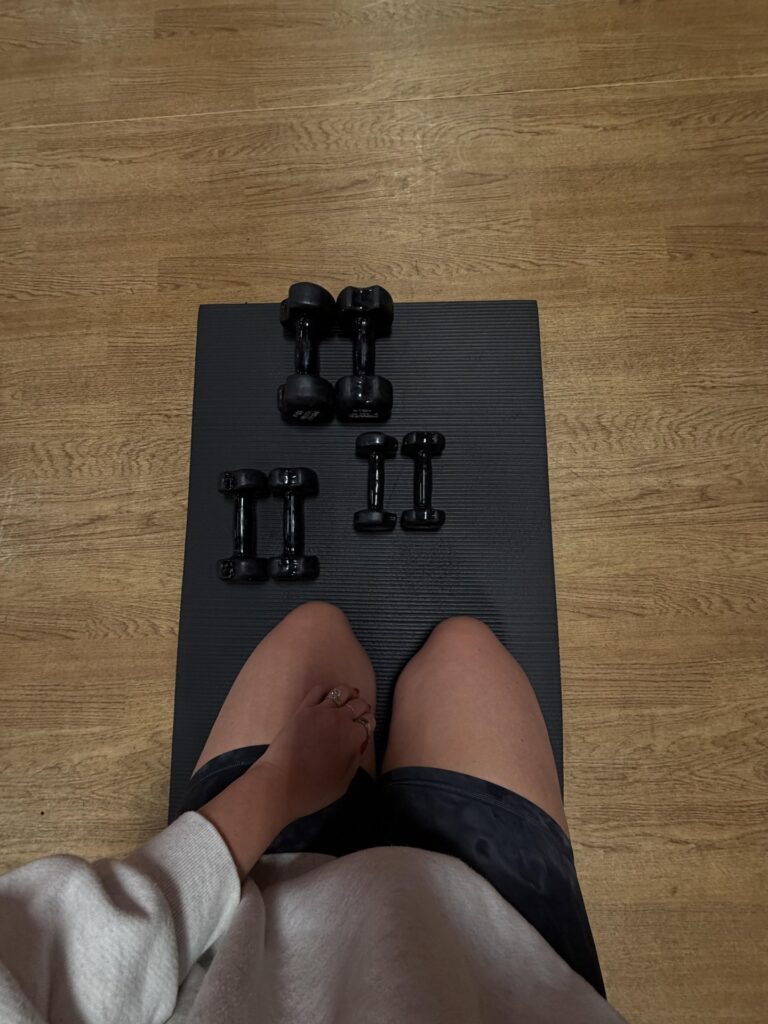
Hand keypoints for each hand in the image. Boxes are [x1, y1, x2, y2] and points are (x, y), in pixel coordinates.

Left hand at [256, 684, 375, 823]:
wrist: (281, 785)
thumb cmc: (313, 790)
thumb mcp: (344, 783)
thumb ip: (355, 761)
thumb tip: (358, 747)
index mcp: (354, 737)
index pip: (368, 721)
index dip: (368, 725)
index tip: (364, 729)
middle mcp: (340, 720)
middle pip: (358, 704)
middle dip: (361, 708)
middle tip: (358, 714)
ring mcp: (320, 712)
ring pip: (341, 691)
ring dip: (348, 694)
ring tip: (348, 699)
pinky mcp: (302, 710)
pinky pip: (319, 690)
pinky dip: (328, 689)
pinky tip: (329, 695)